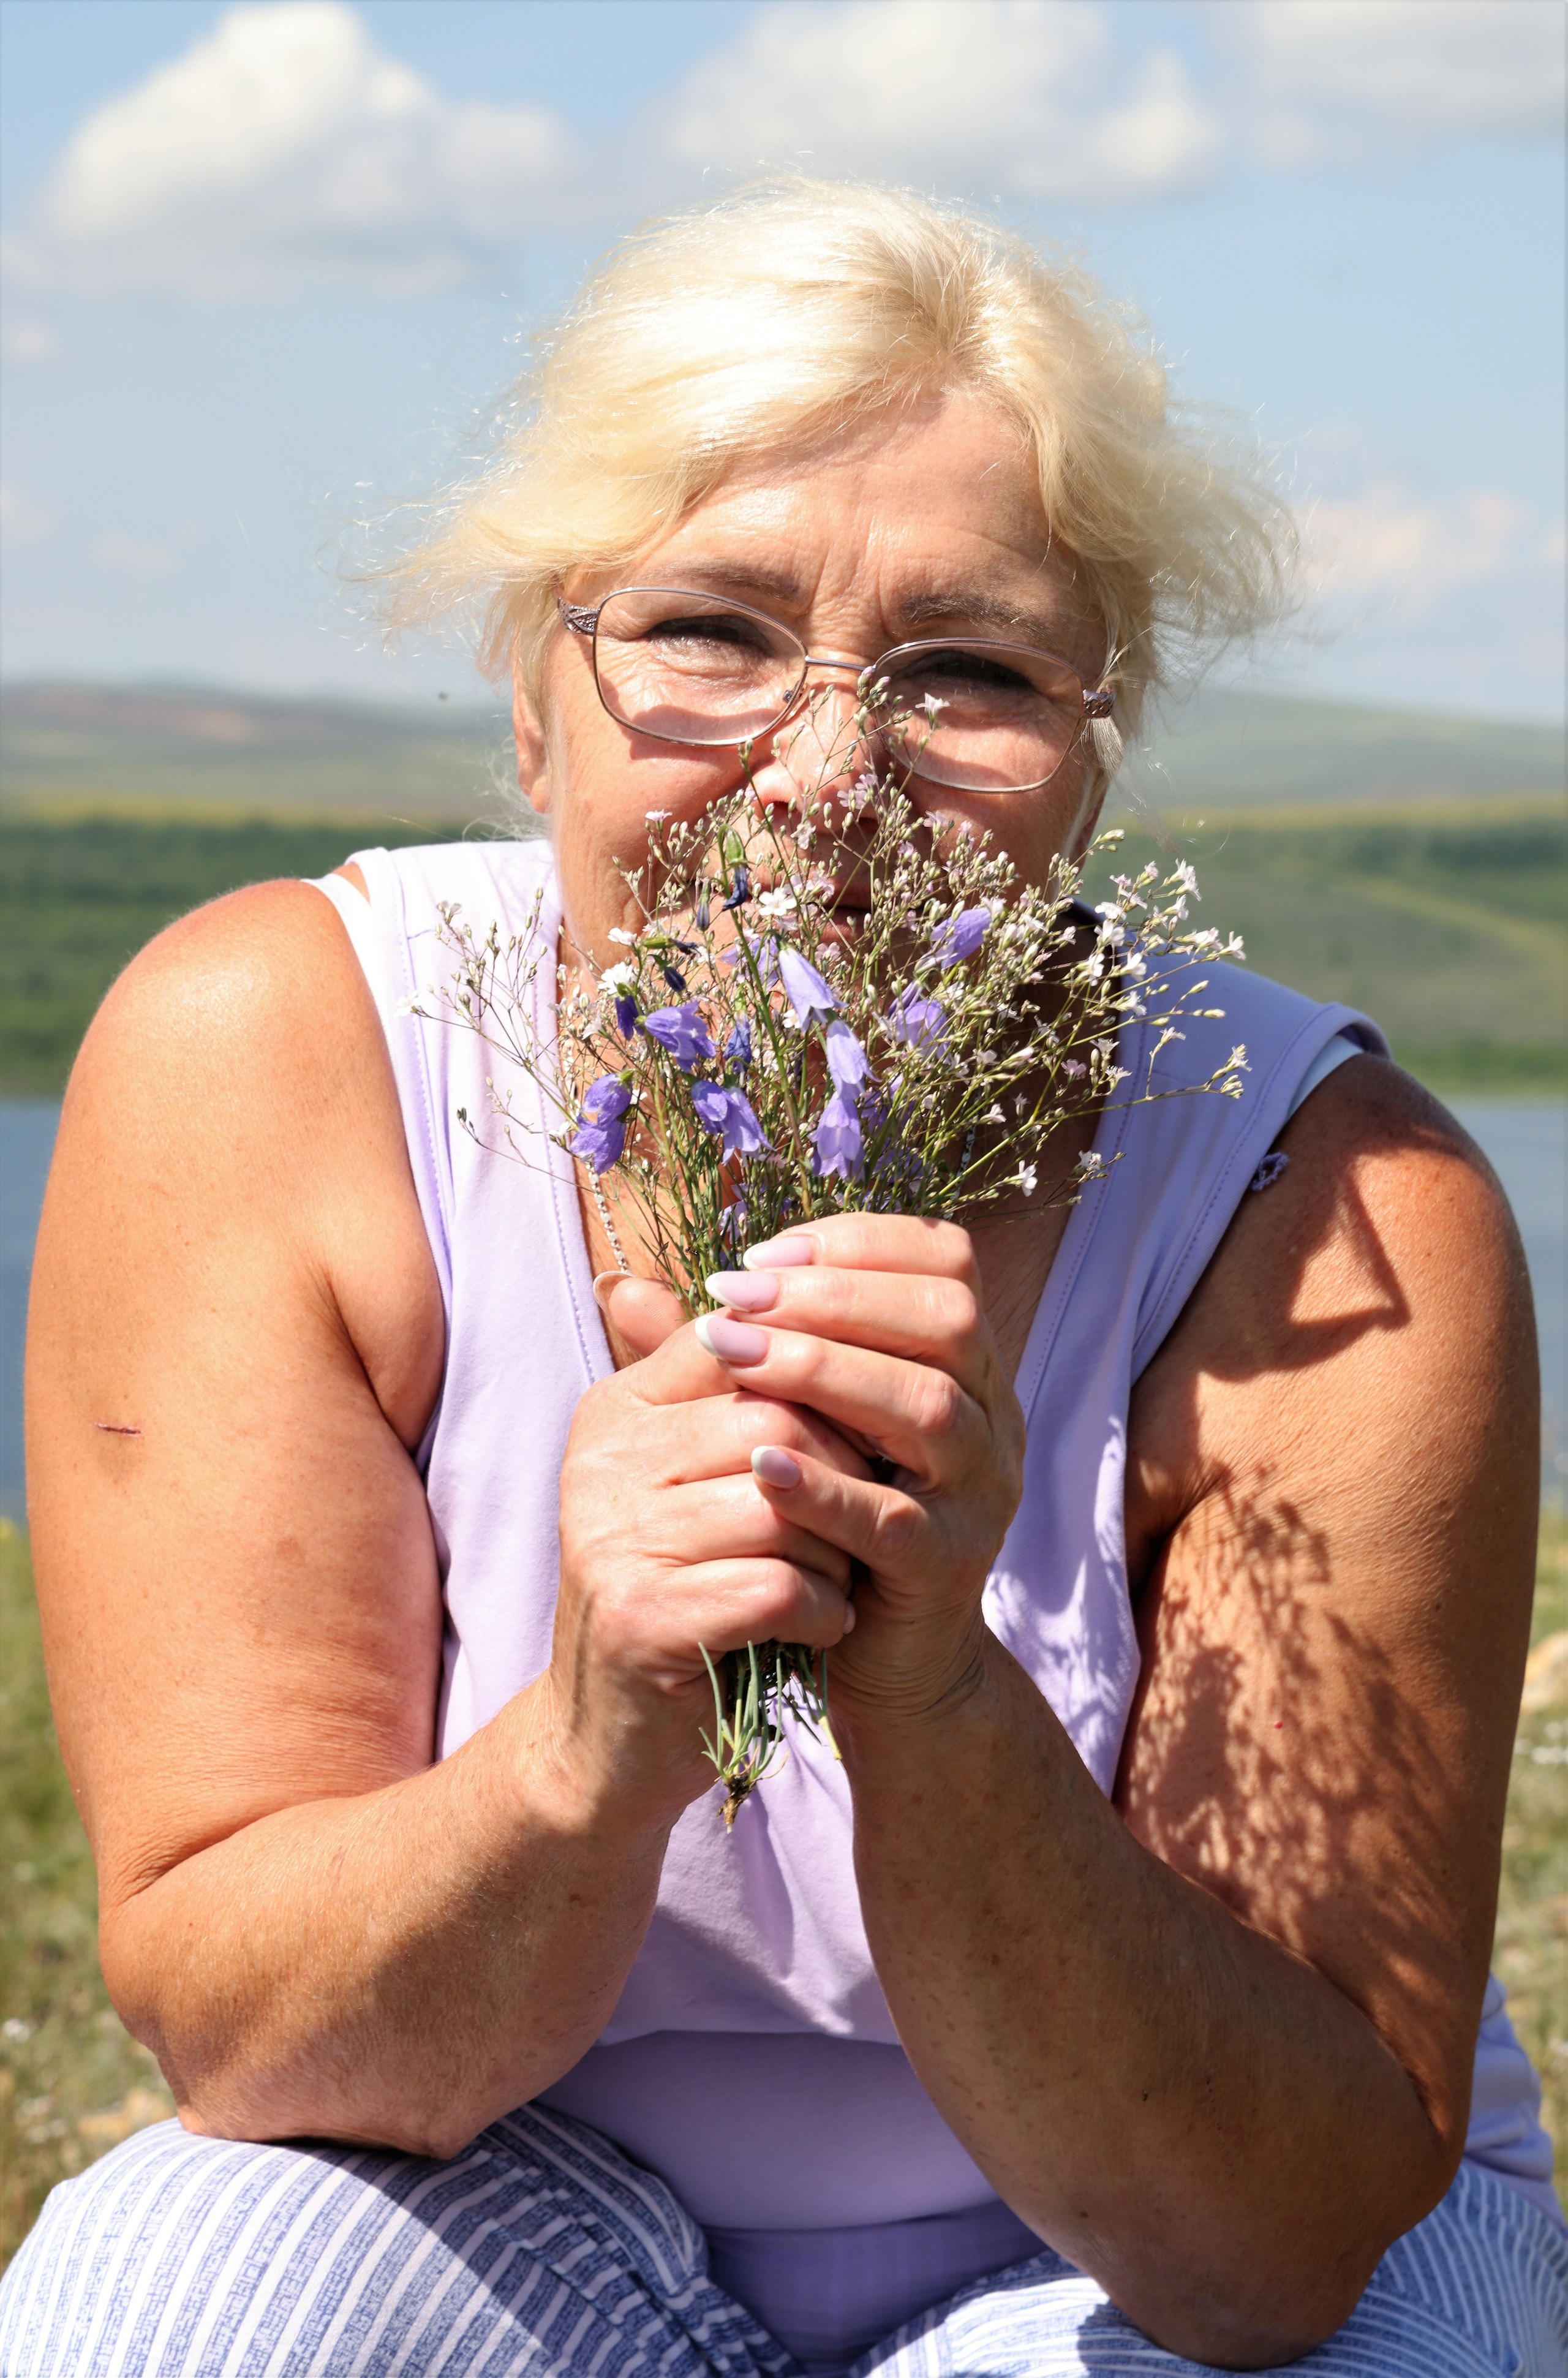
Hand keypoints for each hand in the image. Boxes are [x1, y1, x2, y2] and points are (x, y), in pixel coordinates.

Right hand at [547, 1301, 868, 1819]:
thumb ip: (730, 1393)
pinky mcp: (643, 1619)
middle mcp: (601, 1462)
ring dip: (839, 1547)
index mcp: (618, 1412)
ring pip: (783, 1504)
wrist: (609, 1737)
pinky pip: (777, 1586)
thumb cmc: (678, 1590)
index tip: (863, 1433)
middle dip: (847, 1469)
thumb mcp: (694, 1481)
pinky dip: (823, 1608)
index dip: (823, 1385)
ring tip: (841, 1575)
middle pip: (775, 1419)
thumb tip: (775, 1284)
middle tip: (869, 1511)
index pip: (743, 1345)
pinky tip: (822, 1624)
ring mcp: (613, 1540)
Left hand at [690, 1215, 1025, 1722]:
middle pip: (946, 1320)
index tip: (763, 1254)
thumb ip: (721, 1353)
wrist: (889, 1661)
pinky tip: (760, 1464)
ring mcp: (979, 1494)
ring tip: (735, 1358)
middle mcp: (991, 1419)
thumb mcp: (788, 1422)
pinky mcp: (948, 1568)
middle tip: (736, 1297)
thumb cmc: (832, 1522)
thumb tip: (619, 1288)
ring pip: (928, 1407)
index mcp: (965, 1367)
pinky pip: (896, 1518)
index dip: (858, 1244)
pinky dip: (828, 1488)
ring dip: (827, 1370)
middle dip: (835, 1296)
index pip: (945, 1263)